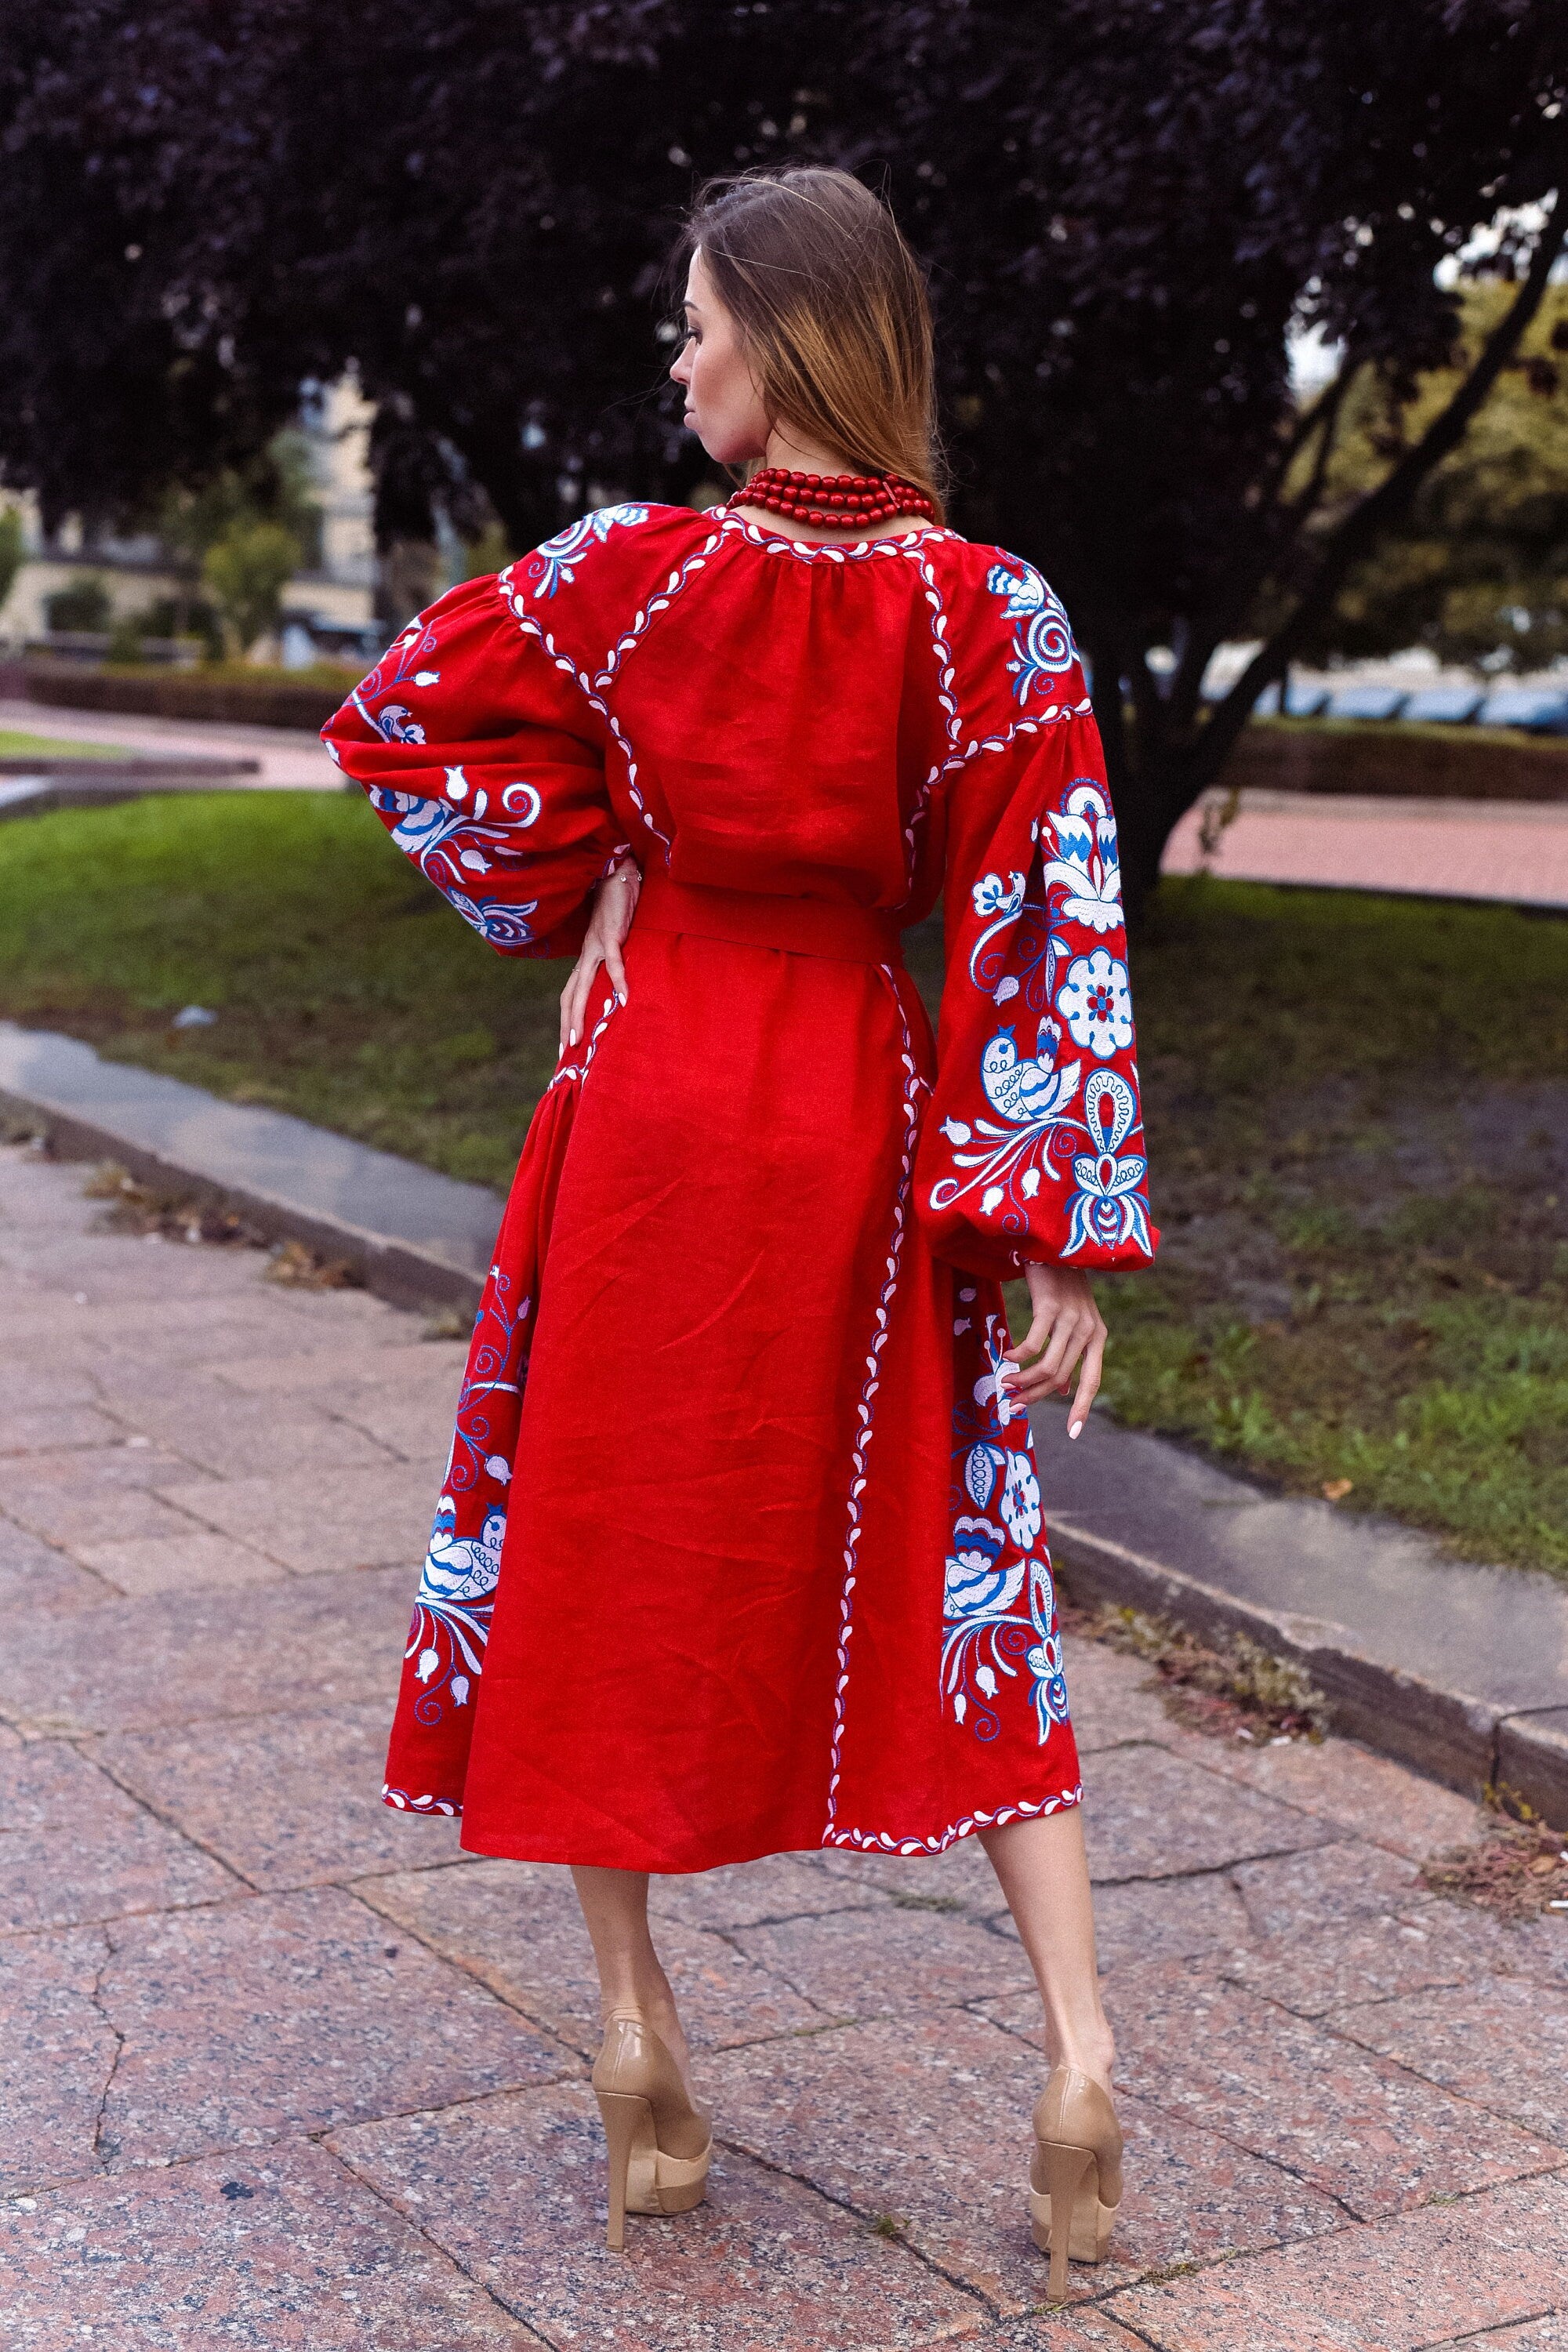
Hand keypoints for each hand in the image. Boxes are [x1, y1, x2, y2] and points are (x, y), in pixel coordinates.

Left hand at [559, 857, 640, 1053]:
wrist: (618, 874)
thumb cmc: (620, 909)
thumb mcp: (617, 942)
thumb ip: (616, 963)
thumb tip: (624, 989)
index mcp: (585, 959)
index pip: (570, 995)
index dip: (566, 1021)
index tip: (565, 1048)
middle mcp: (585, 955)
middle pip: (570, 996)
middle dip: (567, 1026)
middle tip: (566, 1053)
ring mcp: (596, 946)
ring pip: (583, 985)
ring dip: (580, 1014)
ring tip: (581, 1039)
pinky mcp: (611, 934)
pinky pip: (614, 963)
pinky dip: (618, 981)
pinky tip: (625, 1000)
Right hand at [1001, 1263, 1106, 1437]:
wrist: (1055, 1246)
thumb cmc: (1062, 1285)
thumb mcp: (1073, 1321)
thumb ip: (1071, 1354)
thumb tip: (1062, 1389)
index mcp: (1097, 1336)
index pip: (1092, 1381)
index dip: (1081, 1408)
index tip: (1072, 1433)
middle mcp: (1088, 1330)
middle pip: (1061, 1377)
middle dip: (1035, 1396)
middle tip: (1013, 1405)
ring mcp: (1071, 1318)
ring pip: (1046, 1366)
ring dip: (1022, 1380)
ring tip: (1004, 1383)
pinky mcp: (1050, 1307)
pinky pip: (1032, 1344)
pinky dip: (1016, 1355)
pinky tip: (1003, 1355)